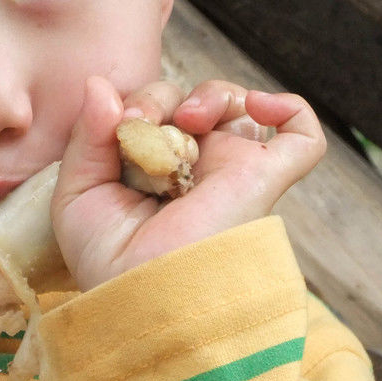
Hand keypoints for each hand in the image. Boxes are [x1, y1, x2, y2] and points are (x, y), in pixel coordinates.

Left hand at [52, 77, 325, 290]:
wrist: (146, 296)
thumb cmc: (108, 262)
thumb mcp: (78, 193)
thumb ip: (87, 137)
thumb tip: (99, 84)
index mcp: (151, 171)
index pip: (149, 113)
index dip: (132, 104)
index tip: (115, 121)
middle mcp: (195, 169)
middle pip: (187, 102)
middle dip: (158, 97)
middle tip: (139, 122)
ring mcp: (233, 170)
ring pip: (236, 106)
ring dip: (209, 94)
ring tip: (187, 119)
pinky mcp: (265, 177)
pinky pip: (303, 135)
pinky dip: (288, 108)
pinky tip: (256, 105)